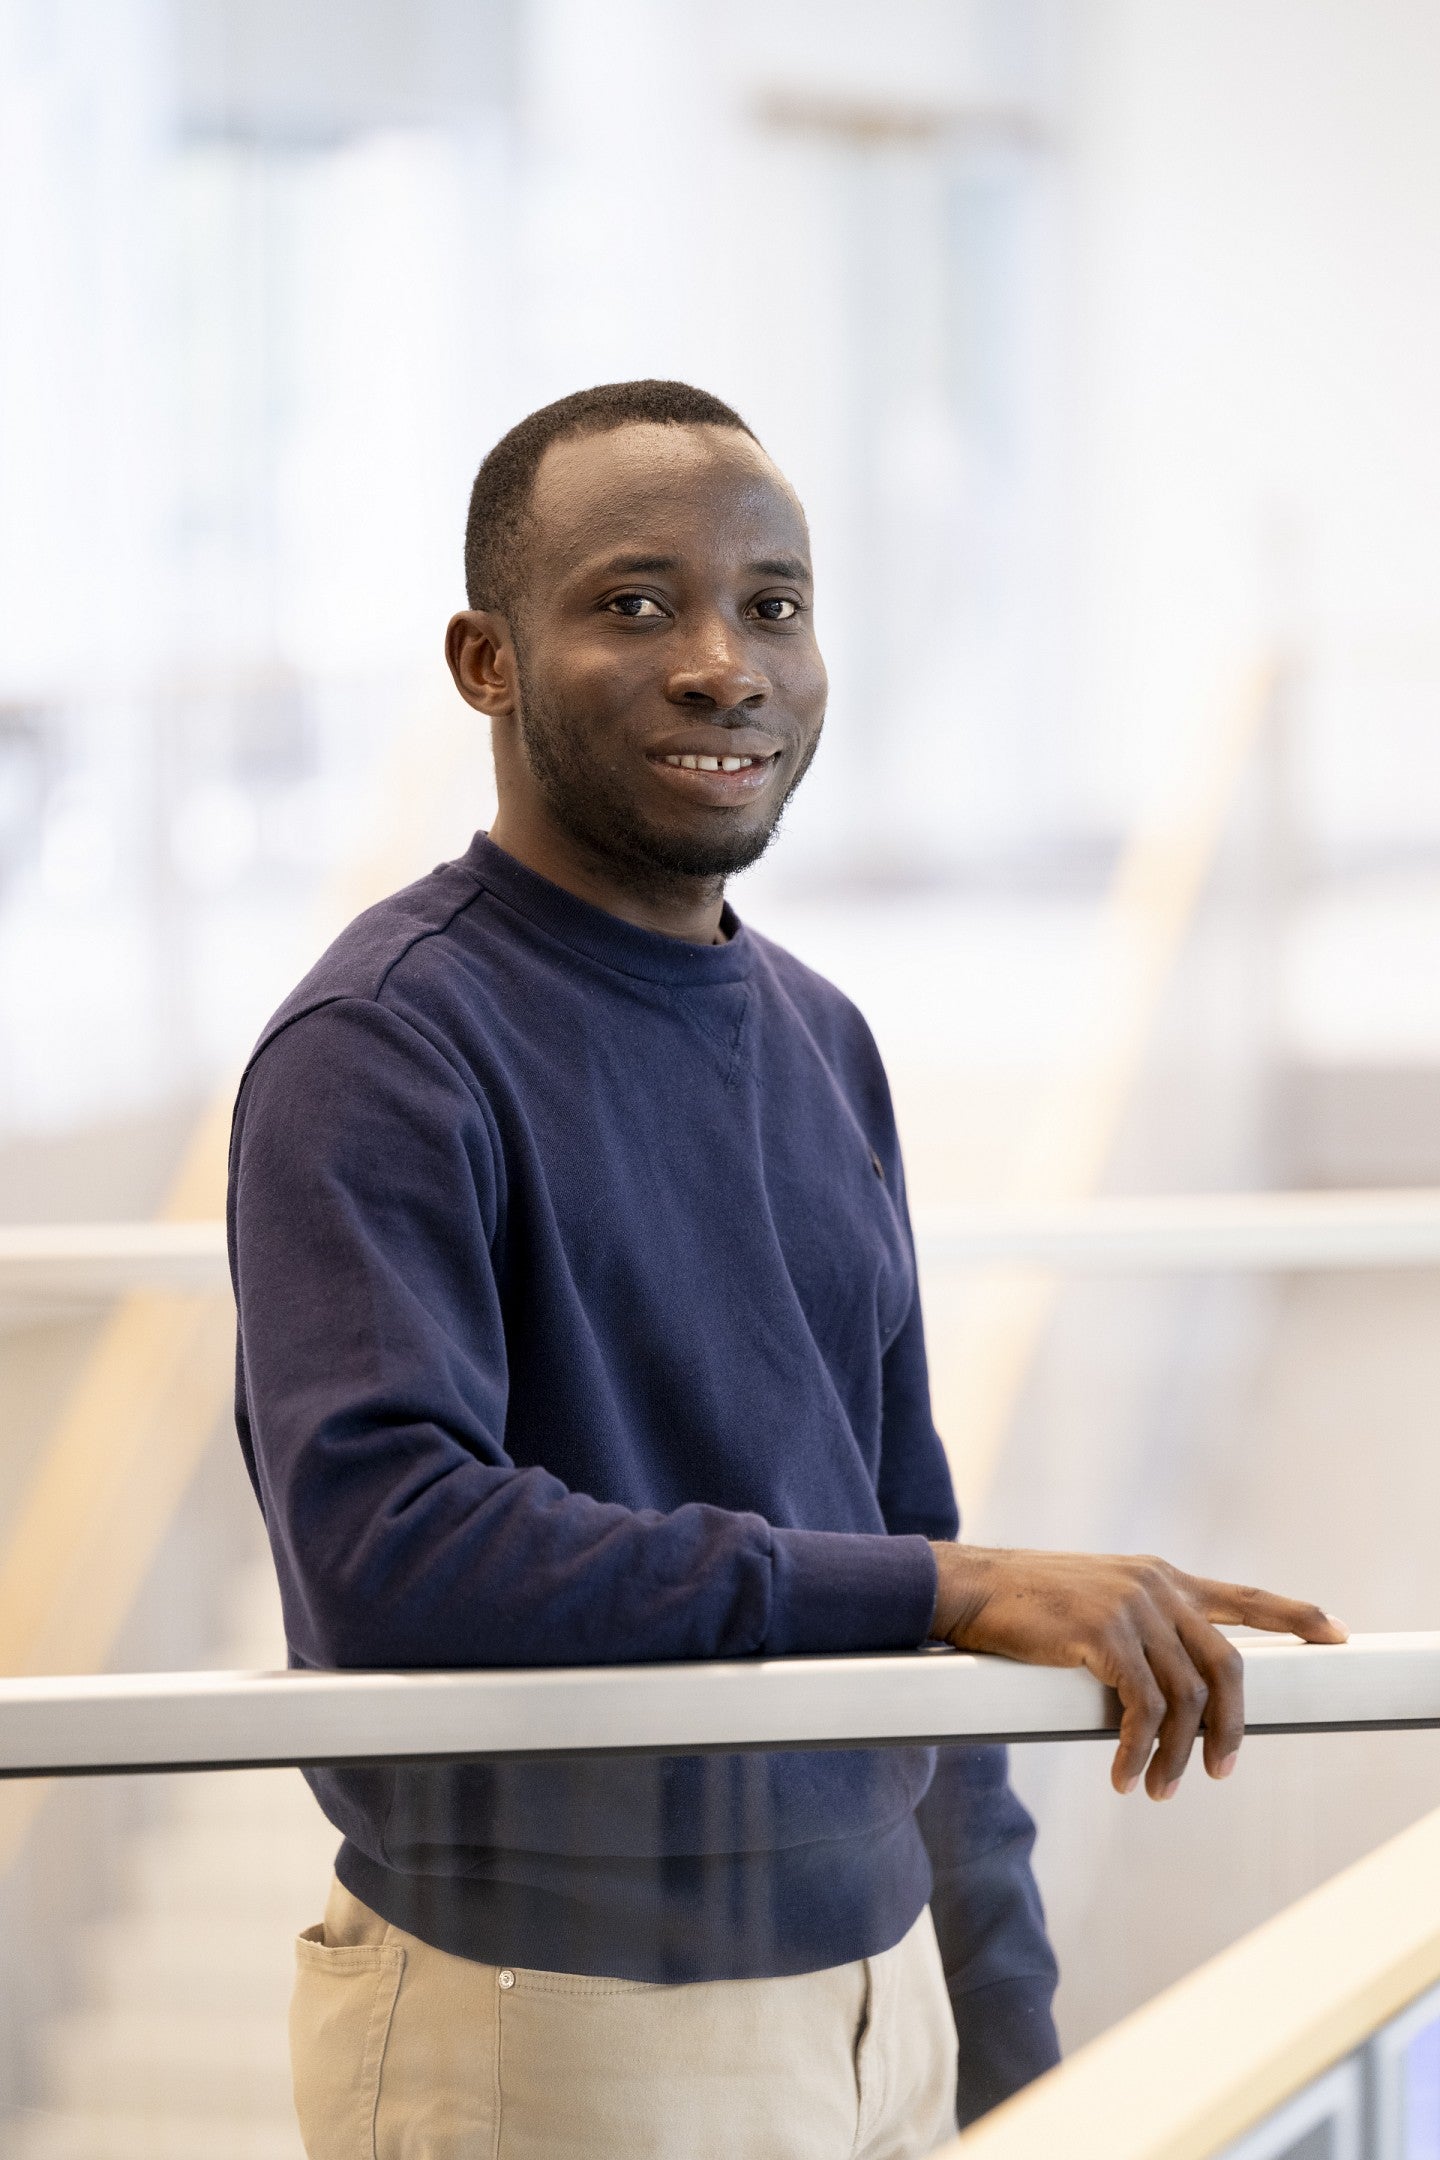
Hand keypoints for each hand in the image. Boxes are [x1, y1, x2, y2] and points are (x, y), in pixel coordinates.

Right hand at [928, 1543, 1346, 1799]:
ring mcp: (1131, 1608)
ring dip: (1175, 1756)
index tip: (1335, 1635)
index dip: (1295, 1615)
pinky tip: (1124, 1777)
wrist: (968, 1588)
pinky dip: (1138, 1752)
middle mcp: (1156, 1587)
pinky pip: (1142, 1709)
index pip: (1246, 1596)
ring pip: (1186, 1698)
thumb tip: (1172, 1690)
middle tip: (1218, 1773)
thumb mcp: (1098, 1600)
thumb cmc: (1025, 1605)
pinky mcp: (1102, 1634)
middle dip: (1232, 1728)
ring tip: (1157, 1790)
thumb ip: (1142, 1626)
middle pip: (1227, 1666)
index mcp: (1161, 1578)